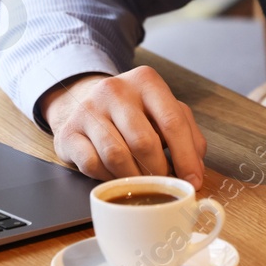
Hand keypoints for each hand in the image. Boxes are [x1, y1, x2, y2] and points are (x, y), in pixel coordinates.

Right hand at [39, 66, 207, 188]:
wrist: (87, 104)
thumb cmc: (135, 113)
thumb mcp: (165, 113)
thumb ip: (188, 137)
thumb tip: (195, 173)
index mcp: (146, 81)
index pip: (171, 120)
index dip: (185, 157)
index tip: (192, 182)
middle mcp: (115, 89)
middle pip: (143, 141)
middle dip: (158, 171)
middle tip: (163, 185)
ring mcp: (88, 109)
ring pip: (116, 156)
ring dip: (133, 177)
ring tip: (141, 182)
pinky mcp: (69, 132)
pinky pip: (92, 165)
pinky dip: (108, 178)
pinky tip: (115, 175)